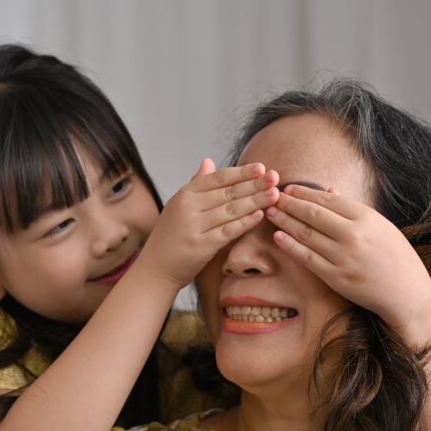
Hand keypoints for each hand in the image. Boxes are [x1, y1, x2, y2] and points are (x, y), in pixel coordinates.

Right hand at [138, 159, 278, 287]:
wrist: (155, 269)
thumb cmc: (170, 237)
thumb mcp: (178, 206)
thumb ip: (196, 184)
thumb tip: (208, 161)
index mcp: (184, 194)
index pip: (218, 178)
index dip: (241, 172)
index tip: (261, 167)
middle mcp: (188, 207)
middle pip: (227, 192)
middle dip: (254, 184)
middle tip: (275, 177)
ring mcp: (194, 226)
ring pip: (231, 209)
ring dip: (255, 200)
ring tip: (274, 194)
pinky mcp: (201, 246)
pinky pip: (228, 231)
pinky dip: (245, 222)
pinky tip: (260, 215)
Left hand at [267, 185, 430, 334]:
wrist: (405, 291)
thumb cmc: (393, 256)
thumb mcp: (379, 225)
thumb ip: (352, 209)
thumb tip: (329, 190)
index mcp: (366, 218)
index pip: (328, 199)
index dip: (304, 192)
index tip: (288, 188)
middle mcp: (354, 235)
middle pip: (313, 213)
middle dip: (289, 203)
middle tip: (272, 196)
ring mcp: (343, 256)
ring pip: (307, 234)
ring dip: (285, 221)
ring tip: (270, 212)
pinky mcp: (336, 277)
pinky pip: (307, 258)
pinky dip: (290, 246)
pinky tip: (278, 236)